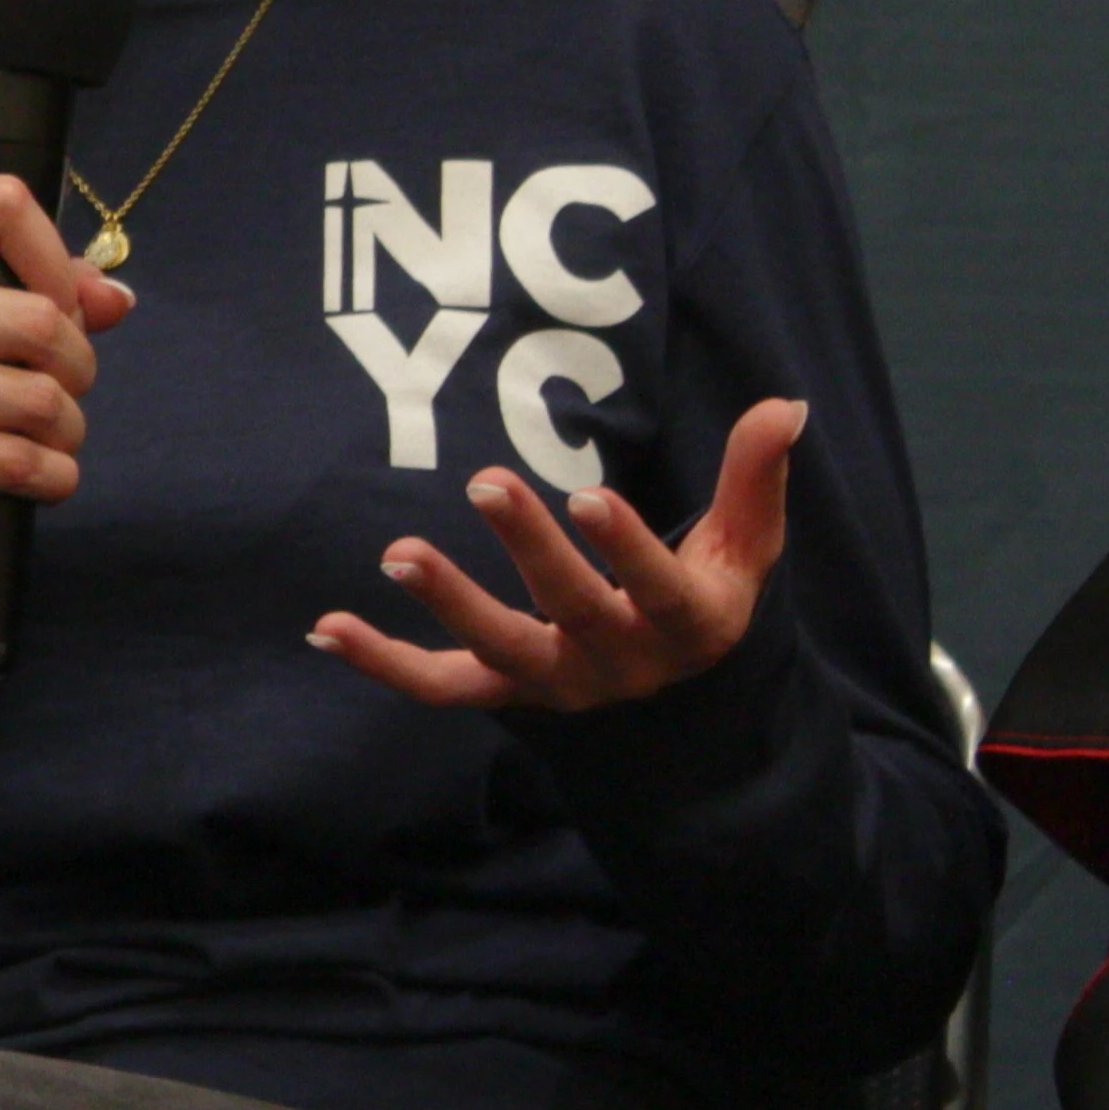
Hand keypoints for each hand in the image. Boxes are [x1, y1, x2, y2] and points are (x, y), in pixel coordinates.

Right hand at [0, 174, 133, 579]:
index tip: (52, 306)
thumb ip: (50, 293)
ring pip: (40, 400)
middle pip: (41, 321)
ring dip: (66, 431)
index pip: (3, 205)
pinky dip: (52, 478)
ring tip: (39, 436)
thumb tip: (116, 299)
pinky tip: (35, 477)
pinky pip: (21, 461)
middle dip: (76, 367)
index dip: (54, 262)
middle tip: (55, 389)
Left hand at [312, 396, 802, 711]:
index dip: (623, 548)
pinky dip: (382, 662)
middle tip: (486, 480)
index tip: (587, 495)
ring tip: (398, 551)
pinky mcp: (500, 693)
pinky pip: (436, 685)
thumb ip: (755, 478)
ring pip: (497, 648)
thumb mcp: (742, 548)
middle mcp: (618, 662)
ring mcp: (554, 683)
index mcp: (684, 625)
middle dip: (528, 549)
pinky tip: (326, 625)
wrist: (674, 704)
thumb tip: (782, 405)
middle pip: (570, 608)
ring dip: (446, 602)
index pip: (658, 589)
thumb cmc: (703, 598)